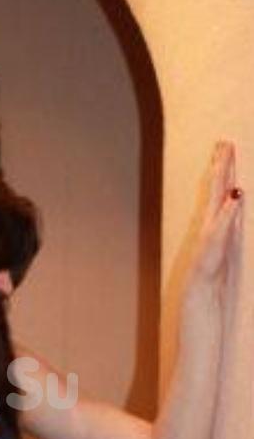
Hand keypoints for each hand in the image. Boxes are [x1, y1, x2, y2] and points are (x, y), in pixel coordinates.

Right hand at [185, 140, 243, 297]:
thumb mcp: (224, 243)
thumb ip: (229, 220)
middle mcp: (212, 223)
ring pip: (218, 201)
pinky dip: (228, 211)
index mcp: (216, 221)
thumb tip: (236, 196)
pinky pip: (222, 225)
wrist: (200, 295)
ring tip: (225, 159)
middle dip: (222, 165)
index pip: (220, 189)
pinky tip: (235, 196)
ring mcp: (212, 234)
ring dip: (221, 180)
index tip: (226, 145)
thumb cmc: (212, 272)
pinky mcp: (214, 246)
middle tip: (225, 142)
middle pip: (218, 189)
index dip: (223, 167)